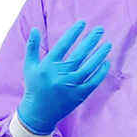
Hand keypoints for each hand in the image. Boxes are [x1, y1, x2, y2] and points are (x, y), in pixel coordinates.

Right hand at [17, 20, 111, 134]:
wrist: (38, 113)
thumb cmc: (34, 86)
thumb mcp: (29, 66)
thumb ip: (32, 47)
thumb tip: (34, 28)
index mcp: (48, 66)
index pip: (63, 45)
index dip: (74, 33)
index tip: (83, 23)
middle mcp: (60, 75)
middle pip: (79, 54)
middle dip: (91, 40)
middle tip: (100, 29)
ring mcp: (71, 86)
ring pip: (89, 67)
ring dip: (100, 54)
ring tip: (108, 44)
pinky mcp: (79, 96)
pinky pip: (93, 82)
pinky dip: (100, 72)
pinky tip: (107, 62)